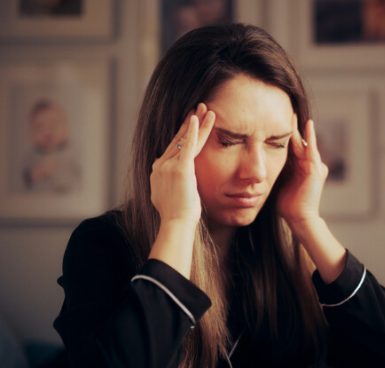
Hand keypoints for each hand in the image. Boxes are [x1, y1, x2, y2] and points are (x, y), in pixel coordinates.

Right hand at [150, 103, 214, 226]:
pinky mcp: (181, 168)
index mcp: (158, 170)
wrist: (176, 223)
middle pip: (178, 139)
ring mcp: (169, 166)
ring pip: (186, 139)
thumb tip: (171, 185)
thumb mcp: (169, 196)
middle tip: (197, 107)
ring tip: (205, 108)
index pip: (173, 147)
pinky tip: (197, 118)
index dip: (182, 134)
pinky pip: (187, 145)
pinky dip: (193, 131)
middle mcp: (161, 165)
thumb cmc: (176, 215)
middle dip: (189, 122)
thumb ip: (169, 185)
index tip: (190, 123)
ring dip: (196, 122)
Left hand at [277, 116, 327, 228]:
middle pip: (297, 141)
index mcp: (298, 167)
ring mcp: (313, 166)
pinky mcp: (316, 168)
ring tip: (293, 114)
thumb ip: (273, 174)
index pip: (289, 147)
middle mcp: (307, 164)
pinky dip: (310, 137)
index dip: (282, 135)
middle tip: (284, 111)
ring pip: (303, 143)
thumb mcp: (278, 184)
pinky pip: (312, 149)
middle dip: (290, 128)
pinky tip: (307, 125)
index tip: (272, 121)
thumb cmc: (288, 206)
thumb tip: (253, 168)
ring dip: (298, 128)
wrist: (300, 218)